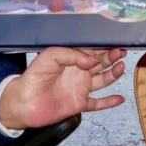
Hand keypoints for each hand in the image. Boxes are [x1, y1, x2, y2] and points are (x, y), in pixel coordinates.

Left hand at [0, 47, 125, 130]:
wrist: (24, 102)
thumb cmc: (34, 75)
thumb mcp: (51, 56)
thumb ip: (72, 55)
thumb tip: (93, 61)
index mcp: (72, 58)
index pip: (92, 50)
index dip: (104, 46)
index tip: (116, 41)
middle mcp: (79, 72)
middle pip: (100, 63)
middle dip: (111, 56)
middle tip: (121, 52)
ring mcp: (80, 88)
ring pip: (102, 80)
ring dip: (113, 74)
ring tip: (121, 67)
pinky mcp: (79, 104)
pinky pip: (97, 103)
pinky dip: (109, 102)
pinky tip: (120, 99)